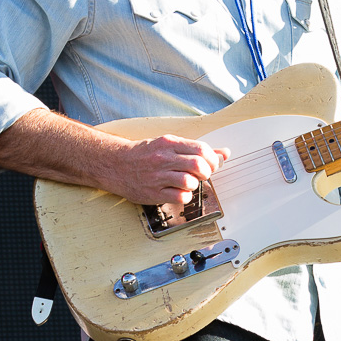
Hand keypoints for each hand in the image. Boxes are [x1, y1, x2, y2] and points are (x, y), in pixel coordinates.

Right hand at [113, 135, 230, 205]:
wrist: (116, 164)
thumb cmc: (145, 154)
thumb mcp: (169, 144)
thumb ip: (196, 149)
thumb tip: (224, 153)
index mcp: (169, 143)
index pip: (201, 149)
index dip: (213, 159)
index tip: (212, 164)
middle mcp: (164, 158)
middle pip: (198, 165)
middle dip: (207, 172)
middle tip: (203, 175)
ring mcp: (158, 176)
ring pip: (190, 181)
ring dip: (195, 184)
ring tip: (189, 183)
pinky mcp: (153, 193)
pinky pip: (179, 197)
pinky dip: (185, 196)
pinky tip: (180, 192)